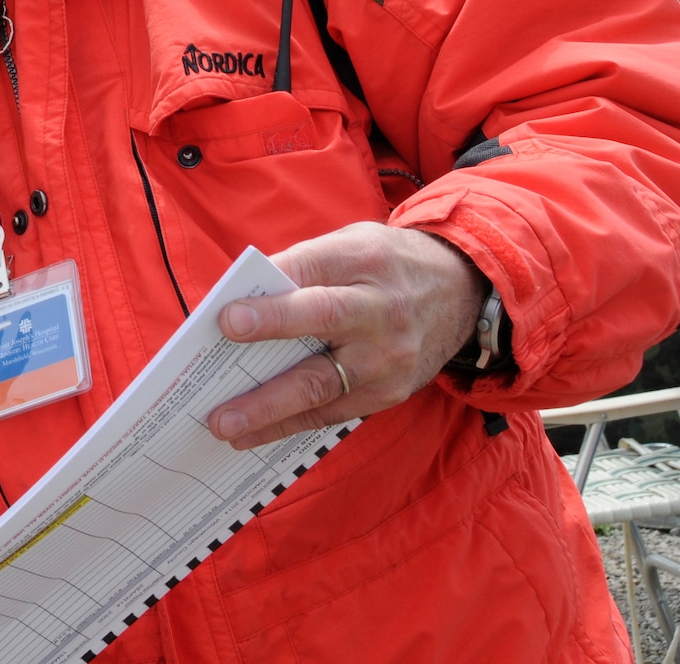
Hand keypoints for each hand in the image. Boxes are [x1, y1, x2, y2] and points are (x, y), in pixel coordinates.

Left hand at [207, 222, 486, 449]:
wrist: (461, 291)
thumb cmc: (382, 267)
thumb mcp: (349, 245)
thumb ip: (300, 268)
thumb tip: (237, 302)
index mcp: (362, 260)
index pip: (309, 274)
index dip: (269, 298)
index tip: (226, 317)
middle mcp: (380, 309)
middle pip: (320, 322)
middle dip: (269, 340)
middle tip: (219, 363)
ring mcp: (388, 356)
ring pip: (322, 385)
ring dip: (269, 408)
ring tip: (224, 423)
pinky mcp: (391, 392)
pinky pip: (333, 413)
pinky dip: (289, 425)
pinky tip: (253, 434)